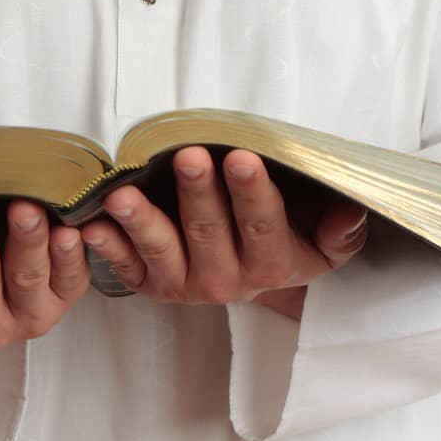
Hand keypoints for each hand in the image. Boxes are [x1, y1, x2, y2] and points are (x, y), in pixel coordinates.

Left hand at [79, 147, 369, 304]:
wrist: (255, 277)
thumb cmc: (289, 239)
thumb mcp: (323, 241)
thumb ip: (340, 229)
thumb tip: (351, 210)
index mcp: (271, 263)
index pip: (263, 224)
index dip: (251, 192)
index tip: (241, 157)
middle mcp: (227, 279)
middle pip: (209, 230)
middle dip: (198, 192)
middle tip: (186, 157)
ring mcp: (184, 282)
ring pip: (161, 250)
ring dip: (141, 221)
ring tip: (122, 195)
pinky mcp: (150, 283)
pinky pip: (124, 267)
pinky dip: (105, 247)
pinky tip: (89, 226)